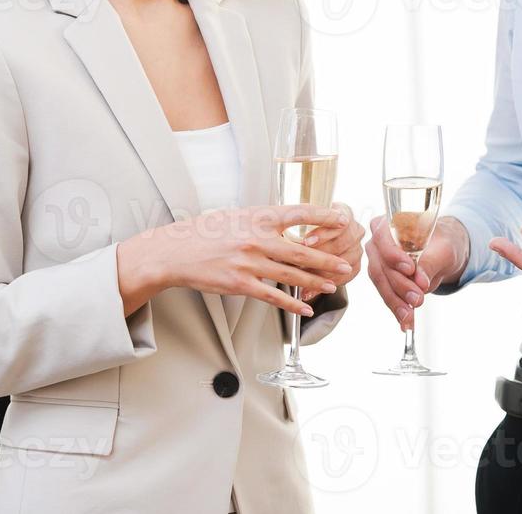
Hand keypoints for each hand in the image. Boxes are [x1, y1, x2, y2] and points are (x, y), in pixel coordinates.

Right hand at [116, 205, 352, 317]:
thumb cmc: (205, 232)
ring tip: (333, 285)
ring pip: (292, 274)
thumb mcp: (236, 216)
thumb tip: (287, 222)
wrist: (176, 251)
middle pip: (302, 249)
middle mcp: (256, 238)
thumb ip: (262, 221)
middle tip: (345, 263)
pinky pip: (273, 296)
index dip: (323, 217)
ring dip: (315, 282)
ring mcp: (249, 262)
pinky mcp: (241, 284)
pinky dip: (292, 304)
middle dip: (327, 258)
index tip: (343, 219)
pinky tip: (305, 308)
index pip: (298, 213)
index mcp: (257, 217)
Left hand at [298, 203, 364, 300]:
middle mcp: (356, 230)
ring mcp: (358, 249)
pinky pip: (342, 278)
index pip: (338, 222)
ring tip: (301, 280)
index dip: (322, 233)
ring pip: (343, 264)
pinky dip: (323, 285)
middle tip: (301, 264)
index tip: (305, 242)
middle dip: (320, 255)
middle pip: (343, 244)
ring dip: (320, 273)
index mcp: (344, 213)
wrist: (317, 237)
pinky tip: (307, 292)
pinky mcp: (355, 267)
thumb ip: (300, 222)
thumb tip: (286, 234)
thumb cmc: (306, 224)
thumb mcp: (303, 218)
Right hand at [367, 215, 470, 331]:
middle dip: (399, 285)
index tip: (409, 269)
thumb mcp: (443, 249)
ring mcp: (378, 264)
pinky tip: (406, 323)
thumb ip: (430, 262)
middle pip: (381, 266)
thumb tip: (420, 281)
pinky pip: (388, 297)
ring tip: (410, 316)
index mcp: (388, 224)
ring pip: (382, 285)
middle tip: (418, 299)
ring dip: (396, 302)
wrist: (443, 254)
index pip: (382, 237)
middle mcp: (378, 244)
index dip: (392, 254)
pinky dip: (398, 311)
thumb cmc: (443, 242)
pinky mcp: (384, 282)